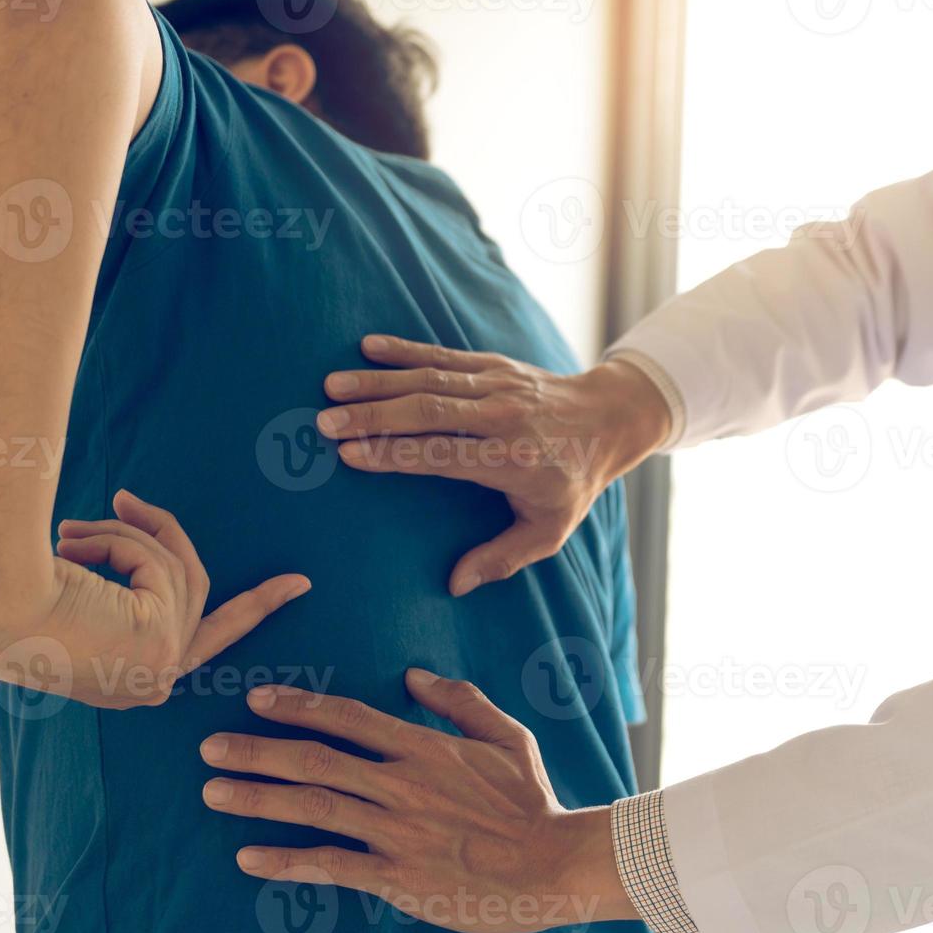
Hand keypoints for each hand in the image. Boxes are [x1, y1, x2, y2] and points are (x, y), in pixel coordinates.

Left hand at [0, 490, 310, 708]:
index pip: (203, 640)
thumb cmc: (11, 611)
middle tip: (127, 497)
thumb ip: (122, 580)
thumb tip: (133, 520)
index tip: (298, 584)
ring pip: (174, 569)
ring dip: (120, 536)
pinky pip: (160, 565)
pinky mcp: (163, 641)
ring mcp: (162, 667)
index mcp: (129, 683)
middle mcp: (152, 684)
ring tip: (63, 531)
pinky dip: (119, 543)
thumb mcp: (79, 595)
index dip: (255, 608)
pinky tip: (72, 549)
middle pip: (193, 588)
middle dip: (161, 539)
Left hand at [198, 673, 638, 932]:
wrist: (552, 866)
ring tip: (213, 790)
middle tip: (210, 746)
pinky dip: (286, 860)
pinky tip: (249, 857)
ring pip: (313, 807)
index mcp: (426, 748)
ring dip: (257, 797)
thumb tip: (415, 674)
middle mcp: (403, 785)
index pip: (349, 718)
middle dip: (257, 750)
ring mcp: (396, 831)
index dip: (299, 706)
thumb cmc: (532, 802)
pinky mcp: (396, 876)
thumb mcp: (508, 737)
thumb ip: (460, 701)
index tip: (258, 699)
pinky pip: (330, 865)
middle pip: (316, 760)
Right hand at [318, 336, 671, 595]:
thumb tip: (456, 585)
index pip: (442, 455)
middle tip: (324, 422)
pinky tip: (367, 347)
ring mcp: (498, 386)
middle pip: (428, 411)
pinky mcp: (495, 364)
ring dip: (377, 382)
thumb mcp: (549, 531)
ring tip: (331, 386)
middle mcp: (503, 418)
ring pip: (430, 379)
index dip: (394, 454)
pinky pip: (444, 355)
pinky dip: (405, 349)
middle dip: (373, 416)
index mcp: (512, 461)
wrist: (608, 420)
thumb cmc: (572, 482)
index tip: (349, 455)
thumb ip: (502, 558)